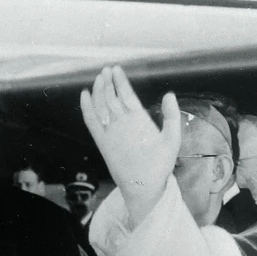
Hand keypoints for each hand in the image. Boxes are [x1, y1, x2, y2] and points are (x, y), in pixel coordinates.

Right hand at [79, 66, 181, 224]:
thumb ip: (171, 116)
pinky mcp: (103, 141)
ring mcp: (112, 131)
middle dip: (108, 83)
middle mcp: (124, 123)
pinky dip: (87, 109)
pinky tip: (85, 95)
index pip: (127, 96)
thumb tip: (169, 94)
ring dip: (99, 92)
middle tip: (104, 70)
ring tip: (98, 79)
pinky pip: (92, 122)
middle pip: (113, 98)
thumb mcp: (172, 139)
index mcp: (139, 120)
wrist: (146, 186)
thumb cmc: (160, 165)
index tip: (116, 69)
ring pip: (102, 106)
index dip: (121, 82)